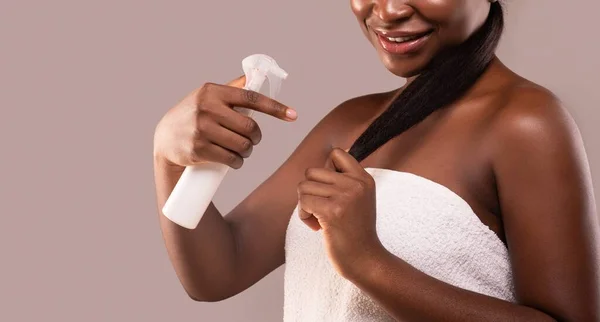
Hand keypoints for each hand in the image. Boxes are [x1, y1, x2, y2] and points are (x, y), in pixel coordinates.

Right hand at [153, 75, 296, 169]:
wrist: (164, 139)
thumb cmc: (193, 115)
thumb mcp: (208, 96)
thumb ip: (232, 88)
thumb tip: (256, 76)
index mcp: (213, 91)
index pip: (251, 97)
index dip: (275, 107)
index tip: (293, 115)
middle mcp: (206, 108)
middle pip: (249, 127)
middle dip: (256, 137)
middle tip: (253, 140)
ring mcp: (201, 129)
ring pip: (242, 145)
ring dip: (248, 151)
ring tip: (243, 151)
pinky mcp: (198, 149)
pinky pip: (231, 159)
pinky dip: (238, 162)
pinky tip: (235, 161)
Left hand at [297, 147, 383, 277]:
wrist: (365, 260)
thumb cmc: (355, 232)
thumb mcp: (358, 199)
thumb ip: (343, 181)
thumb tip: (316, 169)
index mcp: (364, 179)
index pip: (337, 153)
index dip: (325, 170)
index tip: (330, 191)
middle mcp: (357, 184)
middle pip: (312, 171)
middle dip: (310, 191)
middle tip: (321, 209)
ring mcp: (346, 196)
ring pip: (304, 186)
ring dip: (305, 205)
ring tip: (319, 219)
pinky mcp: (333, 210)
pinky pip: (303, 201)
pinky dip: (304, 215)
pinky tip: (317, 227)